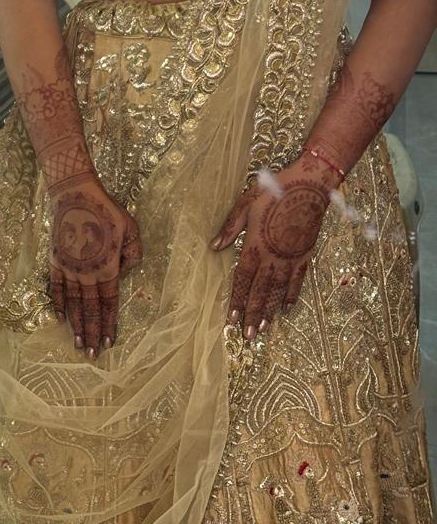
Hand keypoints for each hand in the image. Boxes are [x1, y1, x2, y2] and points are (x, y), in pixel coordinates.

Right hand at [47, 176, 141, 359]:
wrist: (75, 194)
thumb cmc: (107, 210)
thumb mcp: (131, 230)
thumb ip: (133, 255)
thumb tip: (125, 272)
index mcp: (107, 269)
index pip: (109, 304)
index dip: (108, 324)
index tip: (108, 343)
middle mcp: (87, 274)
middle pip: (90, 309)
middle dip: (92, 333)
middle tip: (92, 355)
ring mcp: (69, 268)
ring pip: (72, 303)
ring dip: (76, 325)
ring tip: (77, 344)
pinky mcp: (56, 260)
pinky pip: (55, 287)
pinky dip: (56, 303)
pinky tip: (59, 318)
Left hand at [209, 154, 339, 339]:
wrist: (308, 187)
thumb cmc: (273, 191)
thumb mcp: (246, 204)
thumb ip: (230, 227)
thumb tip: (214, 247)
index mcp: (255, 245)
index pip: (243, 279)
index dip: (237, 299)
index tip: (232, 318)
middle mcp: (273, 257)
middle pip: (260, 291)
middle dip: (253, 314)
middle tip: (248, 336)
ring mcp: (290, 258)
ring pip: (278, 291)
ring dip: (270, 311)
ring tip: (263, 329)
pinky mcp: (305, 255)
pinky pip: (298, 281)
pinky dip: (292, 296)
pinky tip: (287, 308)